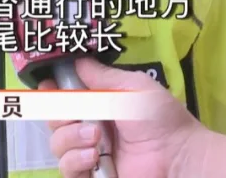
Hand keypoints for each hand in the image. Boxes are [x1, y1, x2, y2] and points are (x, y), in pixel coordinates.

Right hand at [39, 57, 208, 177]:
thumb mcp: (132, 87)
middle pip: (54, 119)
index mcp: (98, 104)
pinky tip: (93, 156)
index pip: (64, 97)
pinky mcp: (90, 175)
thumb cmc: (159, 118)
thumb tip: (76, 60)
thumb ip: (102, 76)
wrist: (178, 156)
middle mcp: (89, 127)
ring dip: (71, 138)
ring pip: (56, 145)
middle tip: (82, 116)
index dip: (52, 92)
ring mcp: (89, 153)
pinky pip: (66, 170)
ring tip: (97, 139)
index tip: (48, 86)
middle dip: (61, 114)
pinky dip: (74, 160)